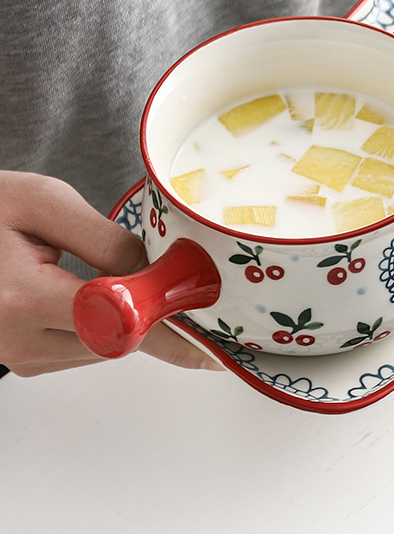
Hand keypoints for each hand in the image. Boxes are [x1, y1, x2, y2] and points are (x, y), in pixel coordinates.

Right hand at [0, 171, 223, 375]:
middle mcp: (14, 340)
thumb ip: (105, 240)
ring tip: (136, 283)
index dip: (167, 330)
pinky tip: (111, 296)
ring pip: (103, 349)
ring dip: (131, 319)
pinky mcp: (20, 358)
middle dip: (155, 315)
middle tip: (185, 288)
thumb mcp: (45, 202)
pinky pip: (83, 348)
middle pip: (116, 342)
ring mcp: (15, 356)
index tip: (207, 342)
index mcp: (21, 298)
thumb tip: (155, 272)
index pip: (117, 323)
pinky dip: (107, 324)